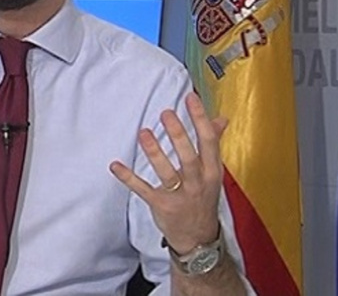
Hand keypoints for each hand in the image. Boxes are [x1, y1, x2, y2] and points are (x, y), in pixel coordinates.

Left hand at [109, 92, 226, 253]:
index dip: (200, 119)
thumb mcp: (213, 173)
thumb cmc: (203, 198)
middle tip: (166, 113)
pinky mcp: (162, 206)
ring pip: (167, 172)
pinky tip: (115, 166)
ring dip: (155, 153)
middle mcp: (198, 183)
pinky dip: (129, 178)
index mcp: (212, 171)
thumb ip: (214, 144)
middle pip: (189, 156)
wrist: (198, 239)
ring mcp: (180, 196)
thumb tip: (221, 118)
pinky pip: (144, 190)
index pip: (209, 141)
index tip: (191, 98)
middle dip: (178, 135)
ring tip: (143, 133)